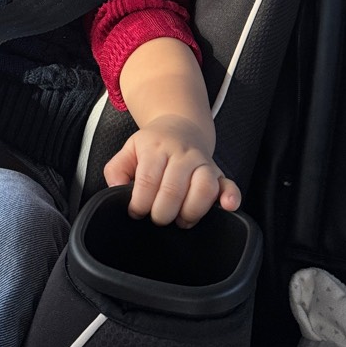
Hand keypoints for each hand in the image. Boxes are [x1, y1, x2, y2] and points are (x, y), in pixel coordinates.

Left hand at [103, 115, 240, 226]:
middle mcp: (181, 154)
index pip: (147, 180)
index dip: (140, 203)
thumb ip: (116, 170)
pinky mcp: (219, 172)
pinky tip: (226, 206)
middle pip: (174, 189)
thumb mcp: (129, 150)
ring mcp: (203, 163)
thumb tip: (115, 190)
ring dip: (191, 211)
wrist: (181, 126)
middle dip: (162, 213)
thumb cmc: (153, 145)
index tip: (136, 212)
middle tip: (157, 218)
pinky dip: (231, 197)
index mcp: (156, 148)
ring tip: (180, 220)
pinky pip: (230, 184)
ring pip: (203, 188)